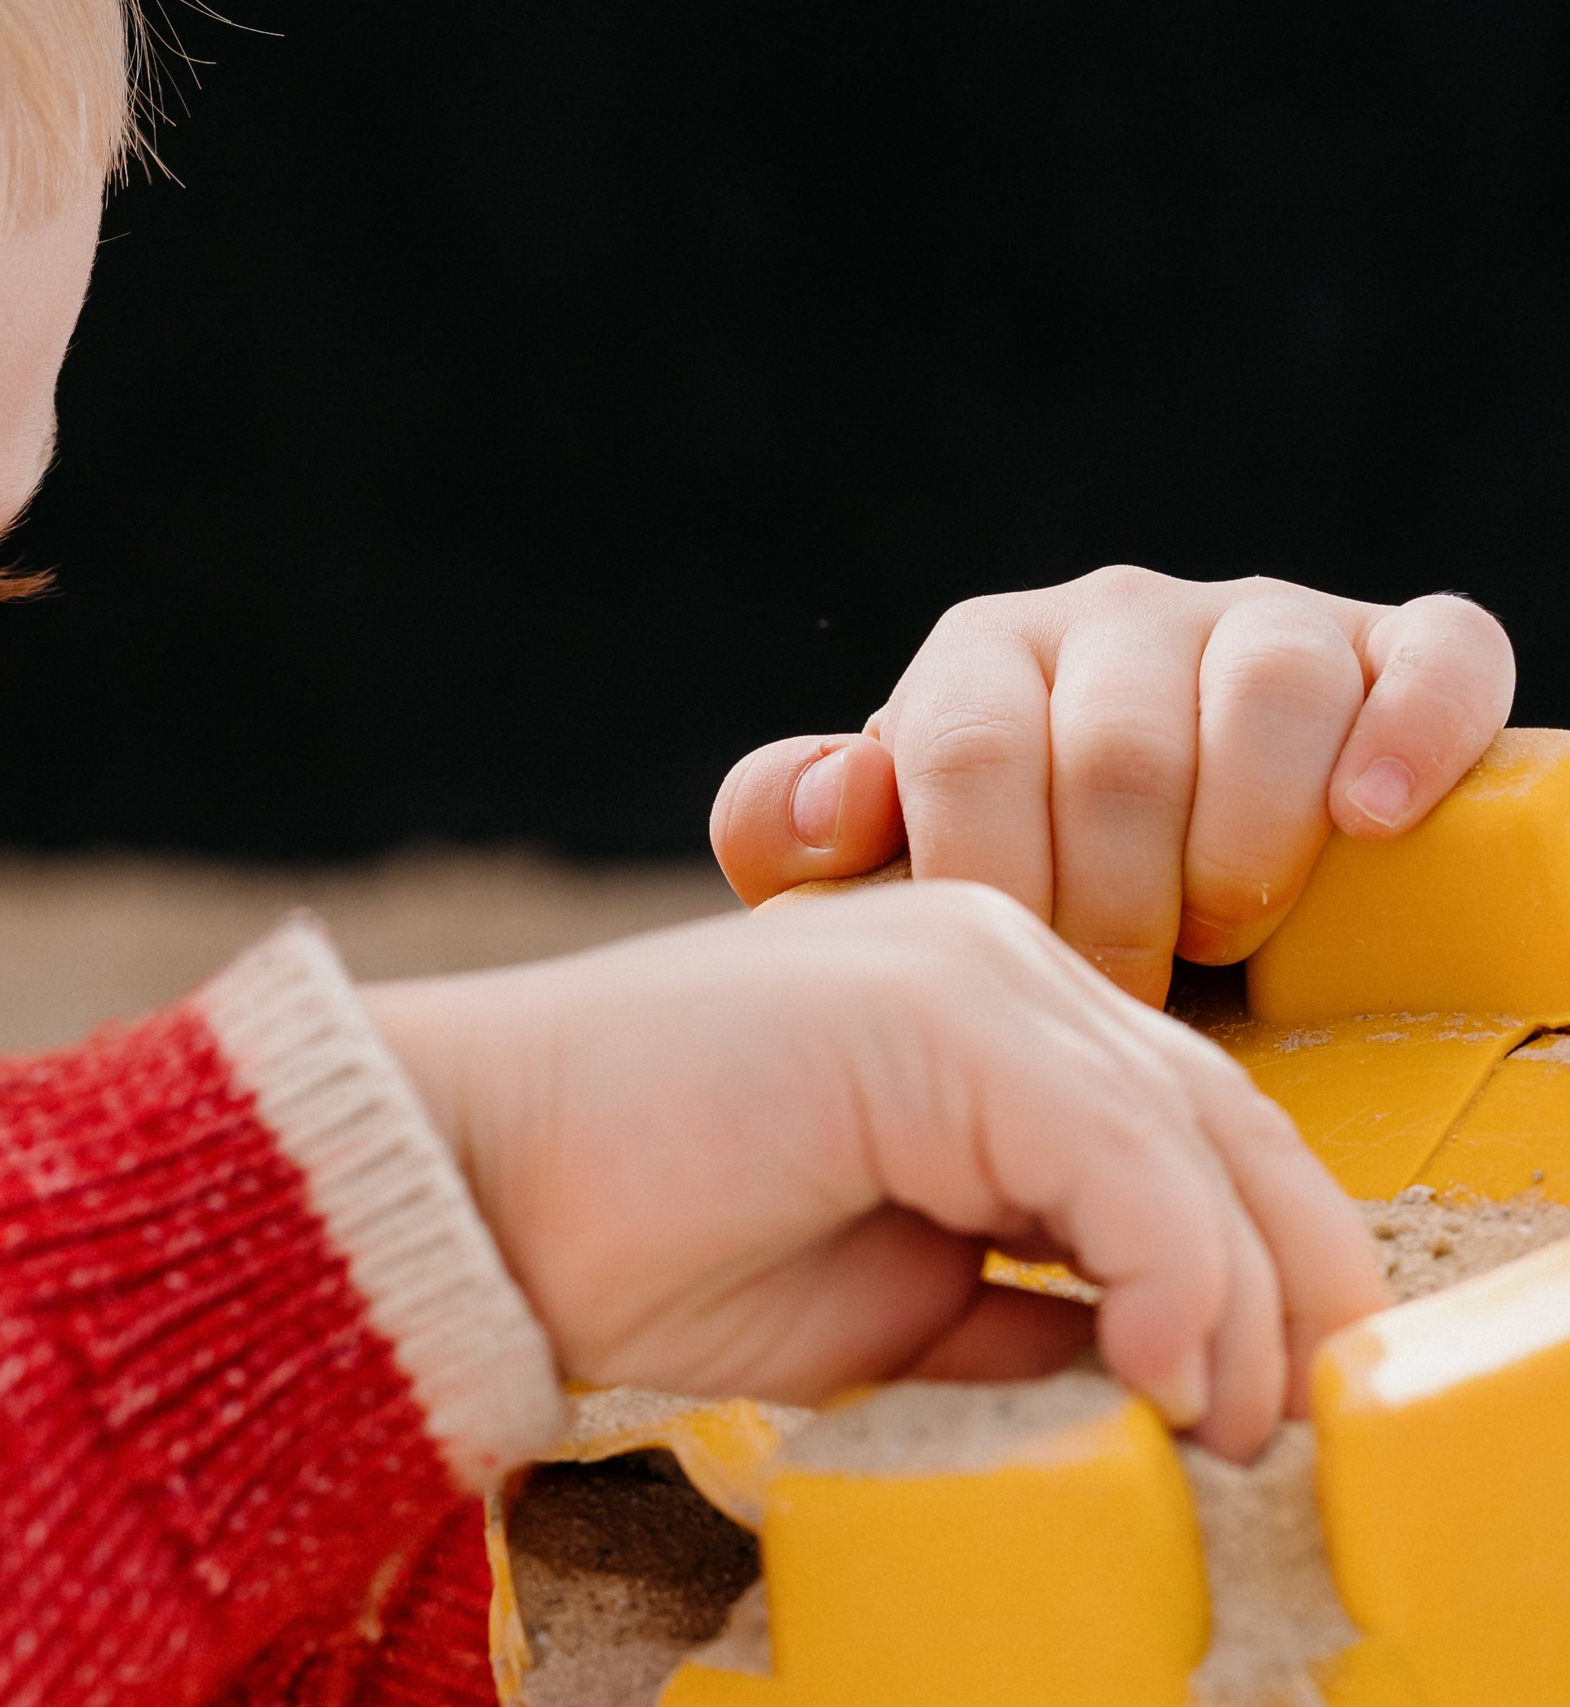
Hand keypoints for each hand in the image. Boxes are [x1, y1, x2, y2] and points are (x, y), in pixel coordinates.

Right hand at [363, 883, 1389, 1462]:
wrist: (474, 1186)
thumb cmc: (645, 1242)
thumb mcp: (891, 1300)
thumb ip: (1024, 1310)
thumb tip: (1162, 1375)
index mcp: (976, 1012)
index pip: (1179, 1122)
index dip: (1254, 1262)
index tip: (1265, 1397)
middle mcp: (990, 957)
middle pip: (1216, 1113)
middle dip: (1283, 1280)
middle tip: (1285, 1423)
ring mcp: (966, 968)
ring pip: (1188, 1132)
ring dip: (1232, 1302)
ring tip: (1218, 1427)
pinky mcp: (936, 1014)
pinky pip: (1116, 1154)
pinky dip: (1165, 1275)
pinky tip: (1150, 1373)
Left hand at [710, 567, 1515, 1003]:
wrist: (1154, 881)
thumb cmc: (1007, 889)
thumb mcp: (872, 871)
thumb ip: (793, 834)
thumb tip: (837, 801)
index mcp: (982, 658)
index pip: (969, 750)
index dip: (998, 886)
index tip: (1024, 976)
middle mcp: (1114, 615)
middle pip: (1116, 751)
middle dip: (1119, 906)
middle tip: (1125, 994)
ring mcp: (1260, 622)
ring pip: (1265, 697)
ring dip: (1245, 851)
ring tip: (1227, 935)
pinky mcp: (1397, 649)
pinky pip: (1432, 657)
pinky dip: (1407, 737)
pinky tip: (1366, 824)